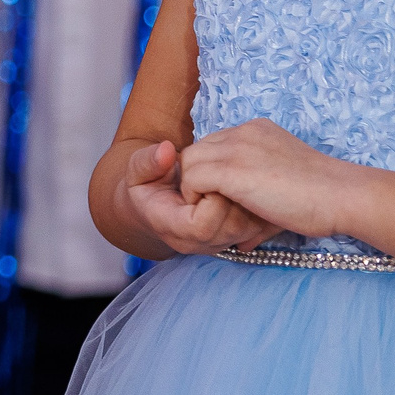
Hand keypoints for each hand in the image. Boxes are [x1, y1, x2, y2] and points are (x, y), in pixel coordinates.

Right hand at [112, 137, 274, 254]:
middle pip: (230, 229)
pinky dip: (256, 206)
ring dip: (248, 201)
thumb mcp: (138, 171)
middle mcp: (196, 243)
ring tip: (236, 179)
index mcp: (171, 228)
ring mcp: (216, 244)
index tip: (208, 178)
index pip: (202, 226)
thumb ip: (148, 162)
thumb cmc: (146, 186)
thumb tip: (166, 150)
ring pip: (247, 229)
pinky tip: (246, 187)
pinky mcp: (232, 239)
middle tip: (228, 174)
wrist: (154, 204)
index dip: (212, 199)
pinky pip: (256, 227)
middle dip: (234, 197)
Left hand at [179, 119, 360, 241]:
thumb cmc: (321, 199)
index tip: (221, 199)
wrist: (343, 196)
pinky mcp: (232, 170)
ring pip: (189, 163)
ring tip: (213, 214)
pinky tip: (215, 215)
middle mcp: (243, 132)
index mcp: (256, 131)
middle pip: (196, 152)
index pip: (212, 146)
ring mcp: (236, 148)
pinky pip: (191, 179)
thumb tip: (242, 241)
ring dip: (194, 190)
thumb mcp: (283, 188)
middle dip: (197, 180)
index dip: (211, 173)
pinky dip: (195, 198)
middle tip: (212, 208)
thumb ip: (258, 202)